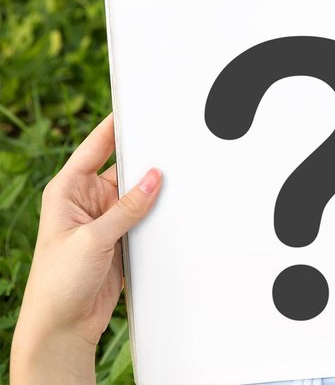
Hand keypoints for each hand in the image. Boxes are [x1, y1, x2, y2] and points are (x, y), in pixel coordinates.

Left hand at [11, 115, 161, 383]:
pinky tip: (177, 206)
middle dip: (145, 160)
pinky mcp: (124, 238)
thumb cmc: (57, 281)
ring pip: (139, 194)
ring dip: (155, 191)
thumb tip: (154, 177)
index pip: (94, 147)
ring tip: (180, 176)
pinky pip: (148, 217)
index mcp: (67, 190)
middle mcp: (88, 200)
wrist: (64, 325)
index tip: (136, 107)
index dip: (114, 126)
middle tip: (171, 144)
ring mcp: (107, 219)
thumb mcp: (92, 239)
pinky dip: (161, 213)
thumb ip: (127, 208)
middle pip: (123, 168)